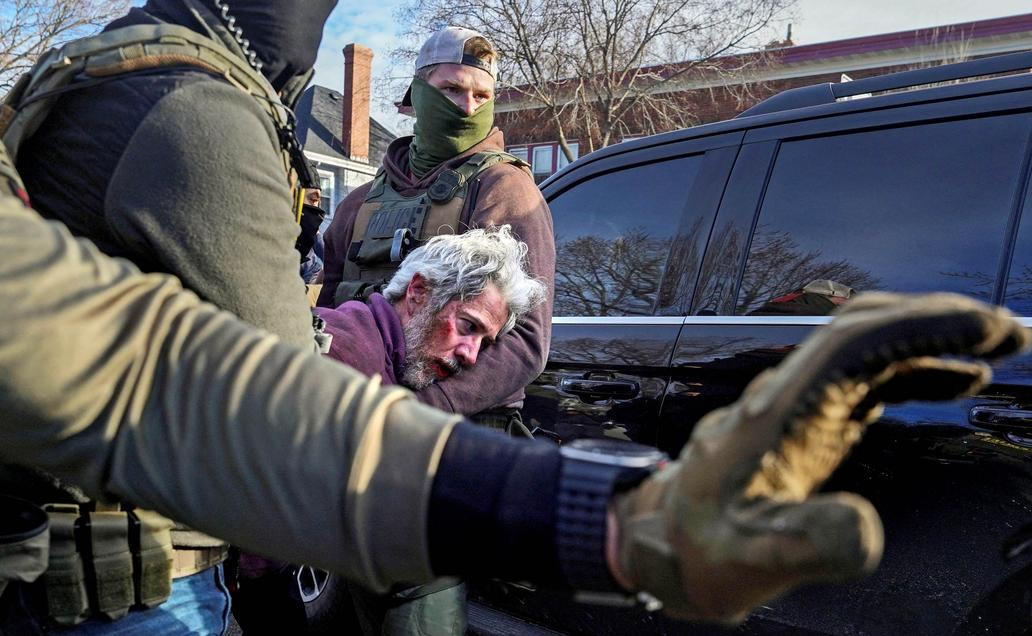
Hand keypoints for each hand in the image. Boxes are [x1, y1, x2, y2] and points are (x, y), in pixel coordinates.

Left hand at [609, 292, 1028, 621]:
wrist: (669, 543)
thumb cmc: (703, 548)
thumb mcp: (751, 557)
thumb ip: (804, 542)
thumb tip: (866, 528)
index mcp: (776, 413)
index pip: (848, 346)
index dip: (914, 326)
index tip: (979, 324)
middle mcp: (790, 395)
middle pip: (862, 330)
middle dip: (934, 319)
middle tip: (1008, 329)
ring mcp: (802, 404)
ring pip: (869, 348)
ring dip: (932, 337)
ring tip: (1003, 343)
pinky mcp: (813, 421)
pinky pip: (870, 378)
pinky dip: (917, 369)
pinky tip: (959, 378)